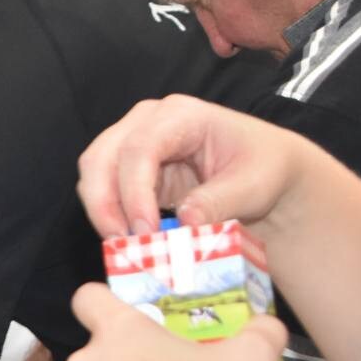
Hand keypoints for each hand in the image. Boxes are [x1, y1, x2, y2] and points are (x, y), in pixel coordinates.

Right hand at [76, 96, 308, 239]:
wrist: (266, 170)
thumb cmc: (265, 168)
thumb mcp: (254, 185)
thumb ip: (218, 201)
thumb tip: (184, 224)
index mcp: (181, 114)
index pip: (139, 148)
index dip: (135, 191)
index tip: (145, 231)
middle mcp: (147, 121)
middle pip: (102, 157)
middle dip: (104, 203)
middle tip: (122, 243)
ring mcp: (133, 140)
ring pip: (94, 172)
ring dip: (102, 211)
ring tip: (124, 245)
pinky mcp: (128, 167)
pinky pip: (102, 189)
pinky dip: (109, 215)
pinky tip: (128, 239)